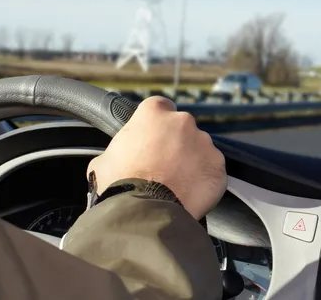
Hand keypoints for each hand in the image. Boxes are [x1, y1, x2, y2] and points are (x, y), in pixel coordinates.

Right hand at [87, 96, 226, 219]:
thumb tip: (116, 159)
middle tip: (162, 166)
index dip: (156, 124)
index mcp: (154, 113)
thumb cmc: (118, 185)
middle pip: (182, 128)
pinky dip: (204, 180)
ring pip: (199, 149)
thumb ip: (118, 151)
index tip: (153, 138)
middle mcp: (183, 122)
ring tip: (175, 184)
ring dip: (191, 162)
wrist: (143, 213)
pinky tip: (189, 194)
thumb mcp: (103, 161)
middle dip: (175, 144)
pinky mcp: (217, 166)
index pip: (160, 107)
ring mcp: (204, 143)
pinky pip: (211, 170)